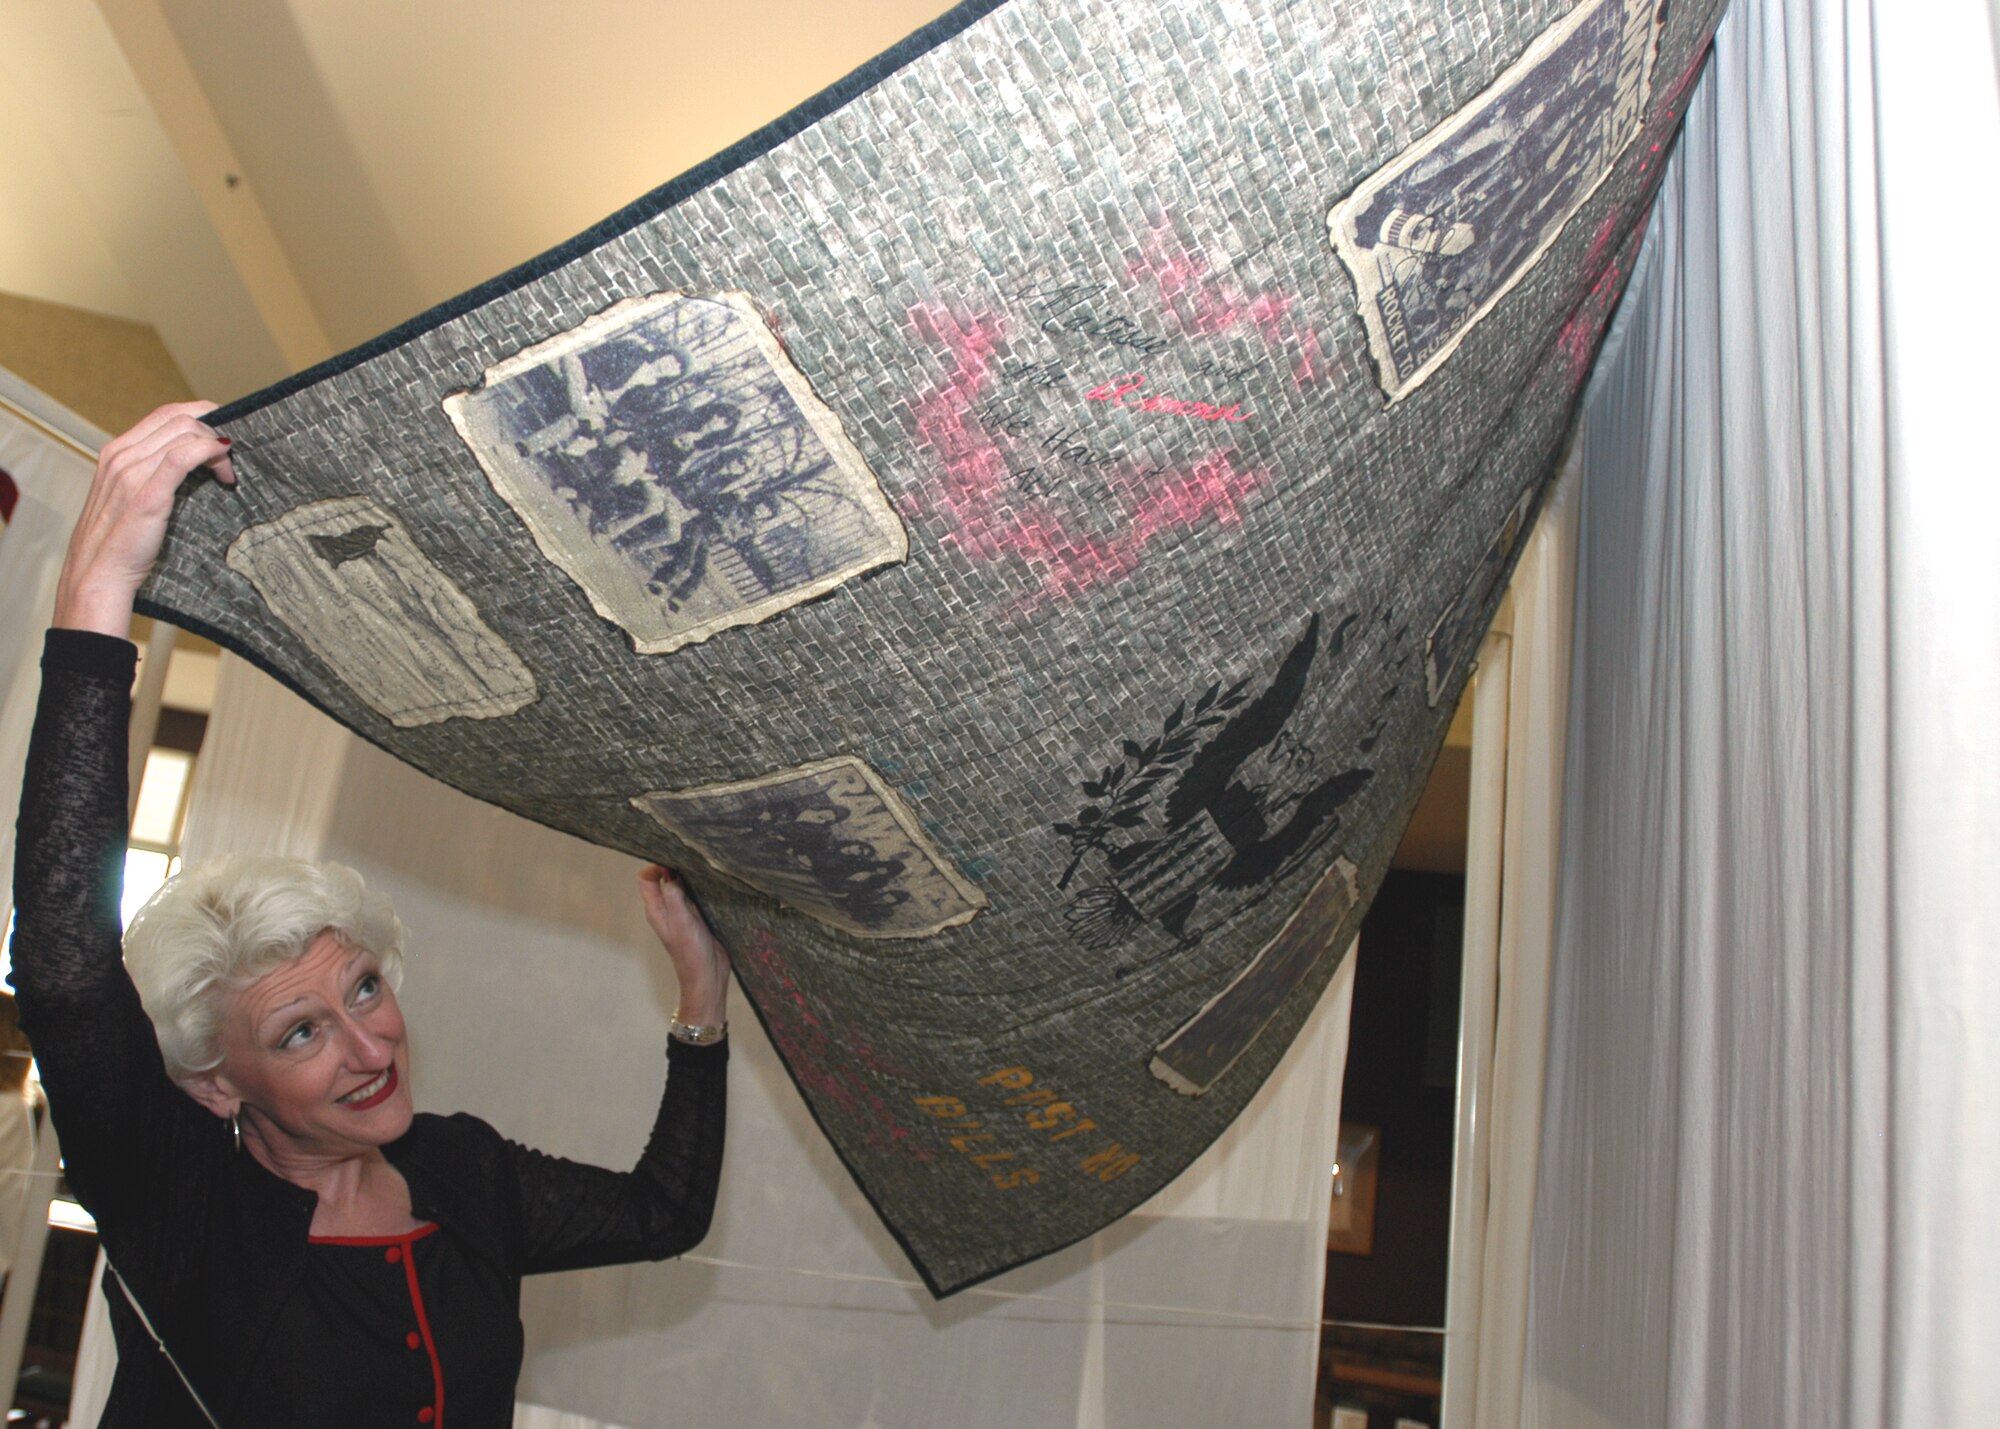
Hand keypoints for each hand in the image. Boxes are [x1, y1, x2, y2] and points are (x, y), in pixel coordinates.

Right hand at [54, 402, 235, 637]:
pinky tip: (224, 469)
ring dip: (217, 447)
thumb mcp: (133, 499)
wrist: (99, 575)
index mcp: (116, 452)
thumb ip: (154, 476)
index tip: (224, 436)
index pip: (165, 414)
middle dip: (215, 431)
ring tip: (228, 475)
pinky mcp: (147, 493)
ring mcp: (131, 472)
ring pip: (185, 431)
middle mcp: (121, 455)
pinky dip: (210, 453)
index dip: (202, 417)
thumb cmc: (121, 544)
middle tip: (232, 458)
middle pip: (179, 417)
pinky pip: (183, 456)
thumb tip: (193, 465)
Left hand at [638, 865, 731, 1026]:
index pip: (646, 879)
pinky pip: (695, 896)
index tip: (673, 861)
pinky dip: (700, 888)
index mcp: (657, 910)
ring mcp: (682, 913)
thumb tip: (671, 876)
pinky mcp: (697, 918)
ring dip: (688, 878)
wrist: (708, 976)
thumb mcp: (682, 921)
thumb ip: (674, 897)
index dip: (656, 866)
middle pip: (663, 879)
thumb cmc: (691, 953)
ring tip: (702, 870)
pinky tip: (711, 884)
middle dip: (673, 867)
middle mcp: (667, 909)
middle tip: (690, 860)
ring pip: (680, 887)